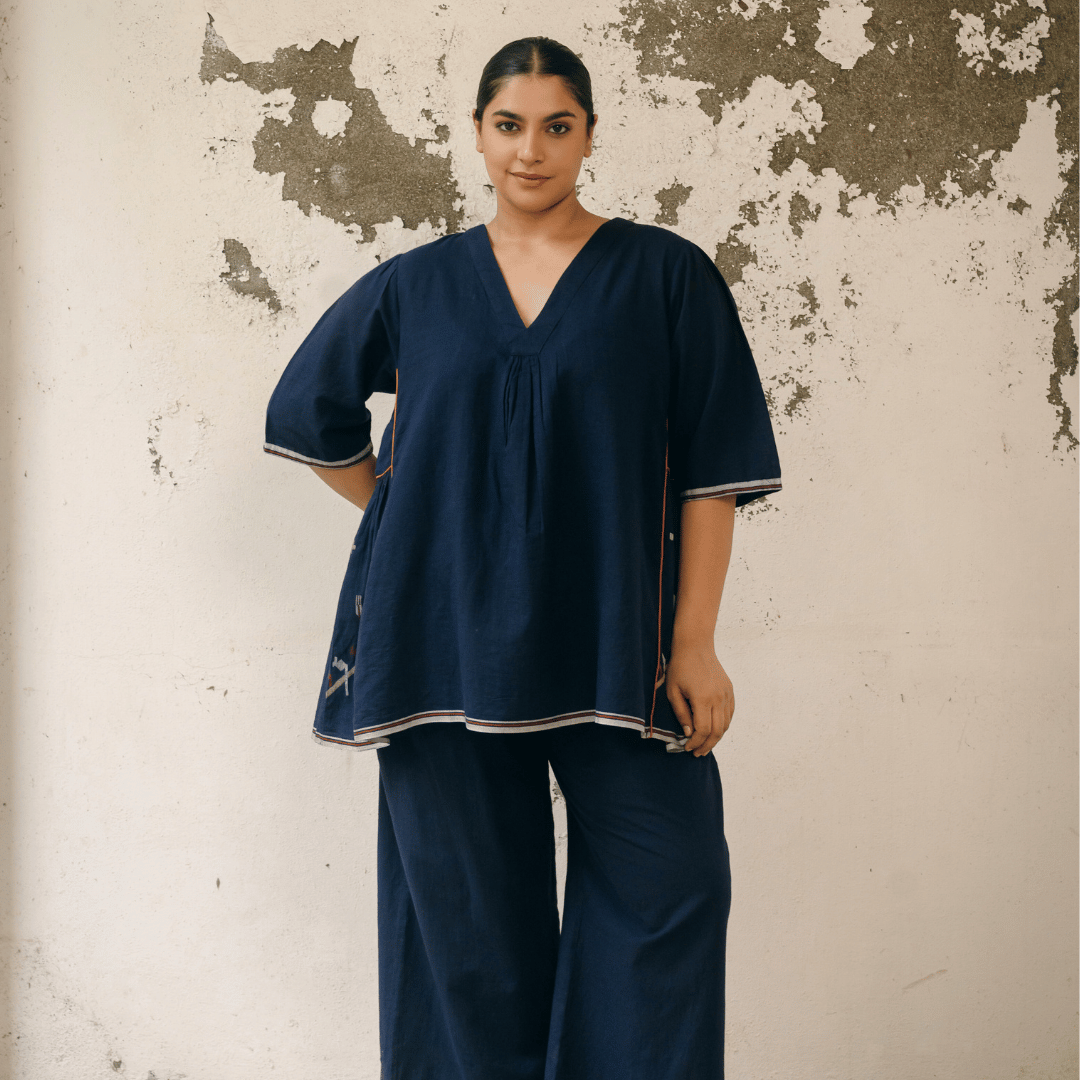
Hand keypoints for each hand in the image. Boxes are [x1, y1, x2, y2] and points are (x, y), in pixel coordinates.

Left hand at [665, 638, 734, 756]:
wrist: (695, 646)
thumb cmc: (680, 667)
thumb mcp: (673, 692)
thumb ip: (681, 714)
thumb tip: (689, 734)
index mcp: (703, 699)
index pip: (703, 730)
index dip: (696, 742)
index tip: (687, 748)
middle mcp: (719, 698)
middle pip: (717, 731)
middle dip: (707, 745)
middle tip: (697, 753)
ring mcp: (727, 694)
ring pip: (726, 724)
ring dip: (716, 738)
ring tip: (705, 745)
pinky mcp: (730, 691)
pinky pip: (729, 714)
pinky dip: (723, 725)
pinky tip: (714, 730)